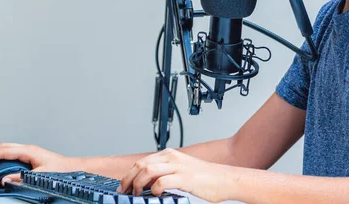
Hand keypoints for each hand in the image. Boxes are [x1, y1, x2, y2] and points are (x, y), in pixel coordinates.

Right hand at [0, 143, 80, 183]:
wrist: (70, 167)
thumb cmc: (59, 169)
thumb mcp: (39, 175)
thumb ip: (21, 178)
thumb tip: (5, 179)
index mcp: (29, 151)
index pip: (6, 151)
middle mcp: (28, 149)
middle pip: (5, 146)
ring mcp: (29, 150)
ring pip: (8, 147)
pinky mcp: (30, 154)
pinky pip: (12, 151)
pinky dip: (2, 154)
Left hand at [119, 148, 236, 203]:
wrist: (225, 179)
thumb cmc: (204, 177)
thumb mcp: (181, 170)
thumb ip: (165, 172)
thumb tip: (146, 183)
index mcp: (170, 154)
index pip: (142, 161)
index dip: (129, 174)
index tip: (123, 187)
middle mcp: (172, 157)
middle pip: (141, 165)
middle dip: (128, 179)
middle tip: (125, 192)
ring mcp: (178, 166)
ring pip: (147, 171)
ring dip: (138, 184)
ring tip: (138, 194)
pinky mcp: (185, 178)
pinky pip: (162, 182)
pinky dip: (154, 189)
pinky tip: (156, 195)